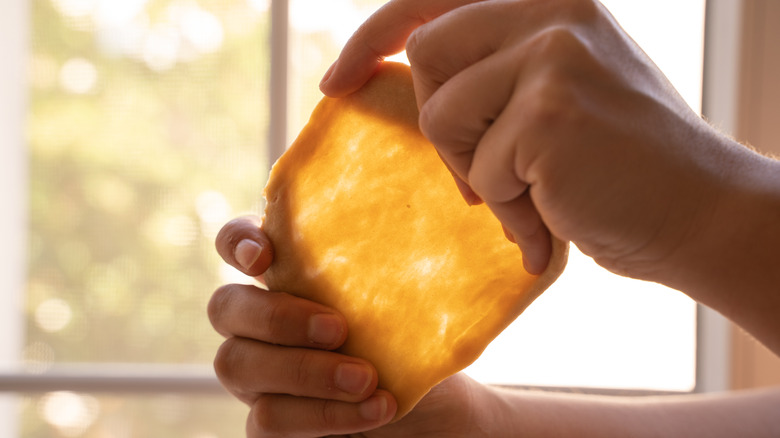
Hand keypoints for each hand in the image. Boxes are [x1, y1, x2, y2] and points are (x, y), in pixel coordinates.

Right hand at [209, 216, 499, 436]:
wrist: (437, 410)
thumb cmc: (418, 345)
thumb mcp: (413, 301)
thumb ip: (388, 268)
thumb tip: (414, 217)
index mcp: (288, 276)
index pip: (236, 241)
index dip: (236, 242)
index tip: (265, 257)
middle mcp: (260, 321)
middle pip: (225, 307)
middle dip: (278, 317)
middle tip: (339, 328)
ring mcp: (257, 375)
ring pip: (237, 365)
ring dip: (305, 372)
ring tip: (367, 378)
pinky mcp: (269, 424)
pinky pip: (266, 421)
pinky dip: (322, 415)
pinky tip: (373, 410)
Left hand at [319, 0, 753, 281]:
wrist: (700, 212)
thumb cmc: (621, 164)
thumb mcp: (558, 90)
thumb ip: (493, 70)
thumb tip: (405, 77)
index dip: (373, 35)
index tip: (337, 81)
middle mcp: (553, 8)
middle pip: (427, 57)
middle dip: (445, 129)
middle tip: (487, 174)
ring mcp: (553, 54)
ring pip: (443, 116)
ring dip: (480, 171)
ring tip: (535, 192)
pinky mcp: (550, 111)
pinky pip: (483, 169)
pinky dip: (511, 208)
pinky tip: (556, 216)